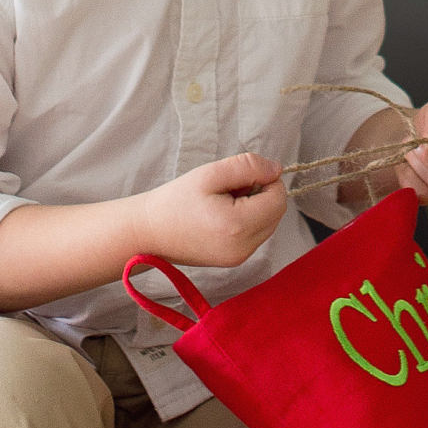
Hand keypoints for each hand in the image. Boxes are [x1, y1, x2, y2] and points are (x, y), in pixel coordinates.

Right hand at [135, 150, 286, 268]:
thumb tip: (277, 169)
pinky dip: (248, 219)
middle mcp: (244, 248)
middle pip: (277, 212)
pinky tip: (222, 215)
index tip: (238, 176)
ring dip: (256, 206)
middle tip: (229, 187)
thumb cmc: (175, 201)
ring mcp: (240, 258)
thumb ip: (248, 166)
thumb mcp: (210, 174)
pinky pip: (257, 234)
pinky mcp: (235, 260)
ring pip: (269, 223)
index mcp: (238, 227)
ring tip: (224, 201)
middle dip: (261, 193)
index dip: (266, 179)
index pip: (278, 198)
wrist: (148, 233)